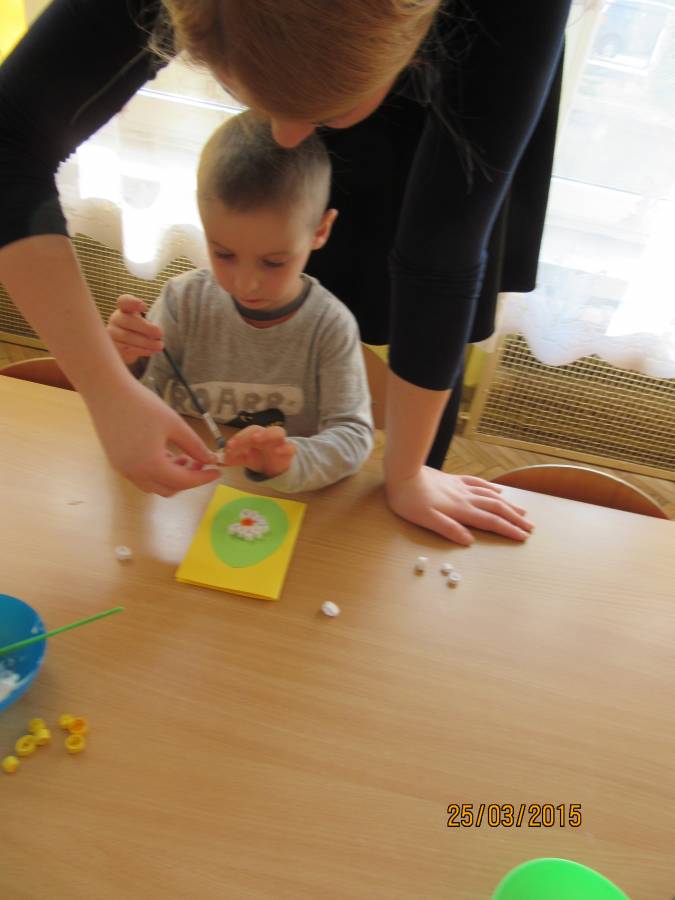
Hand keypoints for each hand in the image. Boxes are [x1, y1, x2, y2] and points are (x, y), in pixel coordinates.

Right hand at [87, 375, 220, 495]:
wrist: (106, 391)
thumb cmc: (142, 404)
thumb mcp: (174, 424)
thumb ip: (194, 445)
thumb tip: (210, 459)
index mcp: (150, 465)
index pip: (183, 481)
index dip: (202, 478)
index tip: (217, 472)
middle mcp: (134, 473)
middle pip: (168, 488)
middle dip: (187, 479)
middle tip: (200, 463)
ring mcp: (122, 469)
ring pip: (154, 485)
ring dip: (171, 477)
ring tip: (183, 456)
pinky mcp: (116, 462)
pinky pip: (141, 476)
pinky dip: (157, 471)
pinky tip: (165, 453)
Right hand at [107, 294, 163, 364]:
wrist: (128, 347)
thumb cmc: (140, 330)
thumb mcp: (146, 321)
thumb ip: (150, 320)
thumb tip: (158, 331)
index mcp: (124, 309)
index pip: (124, 301)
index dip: (133, 303)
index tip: (144, 307)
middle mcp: (116, 319)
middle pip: (127, 321)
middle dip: (146, 328)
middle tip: (160, 333)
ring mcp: (112, 333)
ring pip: (127, 337)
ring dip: (146, 342)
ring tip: (160, 345)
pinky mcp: (113, 348)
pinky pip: (126, 349)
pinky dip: (141, 350)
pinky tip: (151, 351)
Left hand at [222, 425, 295, 477]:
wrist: (274, 467)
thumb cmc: (257, 457)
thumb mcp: (243, 458)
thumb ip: (233, 458)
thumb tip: (221, 460)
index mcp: (255, 435)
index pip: (248, 432)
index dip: (239, 438)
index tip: (230, 447)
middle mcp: (267, 435)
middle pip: (262, 428)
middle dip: (254, 433)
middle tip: (249, 439)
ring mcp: (279, 442)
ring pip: (278, 431)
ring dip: (269, 434)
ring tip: (259, 440)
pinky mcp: (289, 452)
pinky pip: (291, 447)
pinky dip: (286, 448)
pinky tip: (278, 452)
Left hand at [385, 466, 533, 544]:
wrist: (402, 473)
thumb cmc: (409, 500)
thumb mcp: (425, 519)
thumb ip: (448, 529)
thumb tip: (469, 541)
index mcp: (460, 510)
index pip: (490, 521)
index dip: (508, 530)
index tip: (523, 537)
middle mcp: (465, 498)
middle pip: (496, 508)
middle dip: (515, 518)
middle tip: (531, 527)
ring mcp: (461, 487)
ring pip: (491, 495)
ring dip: (508, 504)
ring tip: (523, 511)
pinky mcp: (454, 480)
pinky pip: (478, 483)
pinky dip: (492, 488)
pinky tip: (499, 490)